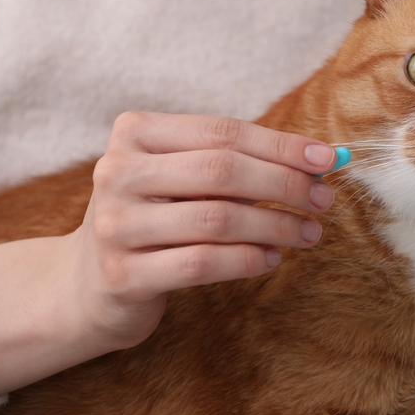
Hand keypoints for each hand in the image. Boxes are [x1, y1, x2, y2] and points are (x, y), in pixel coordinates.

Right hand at [0, 112, 337, 394]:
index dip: (280, 145)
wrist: (88, 283)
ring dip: (274, 226)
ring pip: (216, 219)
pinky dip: (246, 260)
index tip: (327, 159)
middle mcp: (116, 172)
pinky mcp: (120, 275)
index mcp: (135, 133)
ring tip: (307, 233)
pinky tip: (270, 259)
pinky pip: (201, 263)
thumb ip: (239, 163)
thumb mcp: (184, 178)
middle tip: (323, 200)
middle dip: (283, 184)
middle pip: (221, 171)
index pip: (222, 132)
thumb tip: (318, 161)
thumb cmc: (156, 217)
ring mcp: (114, 224)